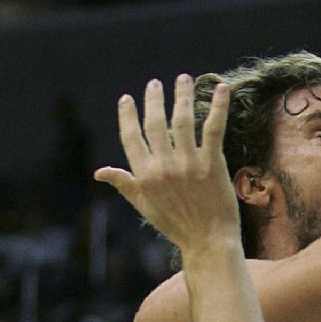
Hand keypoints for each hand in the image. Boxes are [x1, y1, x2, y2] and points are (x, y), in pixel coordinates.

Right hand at [94, 75, 238, 249]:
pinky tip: (220, 88)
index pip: (130, 137)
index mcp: (144, 176)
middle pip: (155, 123)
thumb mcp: (144, 206)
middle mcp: (163, 167)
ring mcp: (188, 164)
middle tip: (155, 83)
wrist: (208, 242)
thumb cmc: (177, 225)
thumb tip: (99, 172)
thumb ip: (124, 184)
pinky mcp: (212, 163)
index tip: (127, 98)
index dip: (128, 115)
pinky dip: (218, 106)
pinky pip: (213, 128)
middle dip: (154, 99)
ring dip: (182, 95)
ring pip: (182, 120)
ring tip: (183, 79)